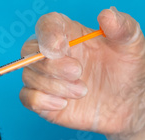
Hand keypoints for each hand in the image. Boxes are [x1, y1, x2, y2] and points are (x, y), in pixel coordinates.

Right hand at [19, 8, 144, 139]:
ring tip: (83, 91)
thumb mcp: (132, 44)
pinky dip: (42, 100)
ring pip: (29, 76)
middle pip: (29, 52)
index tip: (60, 47)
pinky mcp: (42, 100)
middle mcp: (52, 55)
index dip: (47, 34)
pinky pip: (26, 97)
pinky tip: (64, 104)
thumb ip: (122, 27)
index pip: (46, 25)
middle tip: (79, 72)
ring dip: (54, 85)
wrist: (128, 104)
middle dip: (51, 65)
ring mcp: (45, 78)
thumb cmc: (128, 70)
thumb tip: (106, 14)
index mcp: (70, 34)